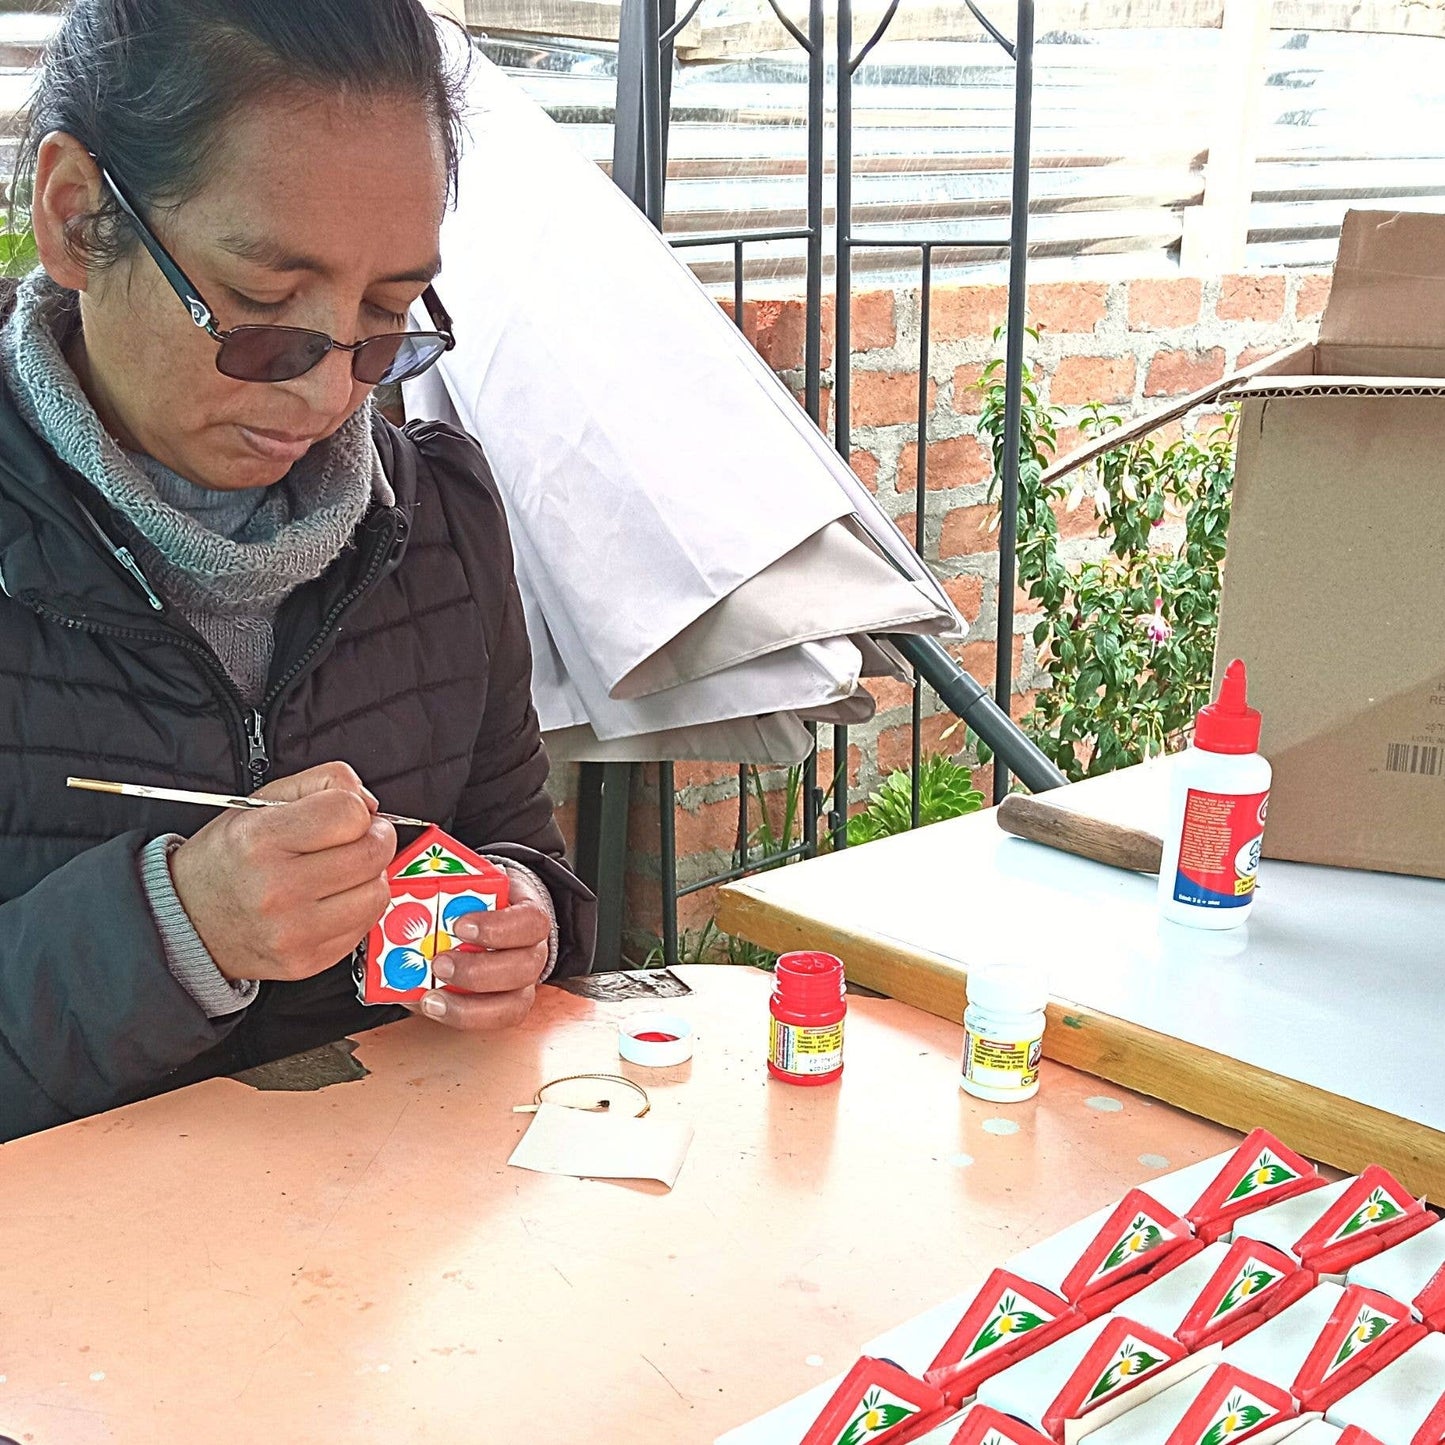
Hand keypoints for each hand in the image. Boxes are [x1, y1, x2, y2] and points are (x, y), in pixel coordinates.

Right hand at [170, 762, 394, 983]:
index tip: (347, 814)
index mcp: (260, 840)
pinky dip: (358, 907)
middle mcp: (276, 889)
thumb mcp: (259, 802)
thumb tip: (369, 802)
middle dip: (375, 838)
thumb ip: (322, 783)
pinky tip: (332, 899)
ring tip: (344, 871)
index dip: (357, 808)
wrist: (187, 921)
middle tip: (358, 838)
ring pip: (377, 892)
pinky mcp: (308, 960)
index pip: (349, 813)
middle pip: (372, 852)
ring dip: (371, 876)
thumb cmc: (227, 859)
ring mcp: (294, 931)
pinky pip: (365, 925)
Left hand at [407, 869, 550, 1030]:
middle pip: (525, 967)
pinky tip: (434, 1007)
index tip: (460, 926)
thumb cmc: (479, 901)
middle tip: (439, 964)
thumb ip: (447, 887)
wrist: (493, 916)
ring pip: (514, 1004)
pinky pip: (494, 1021)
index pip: (530, 921)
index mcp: (529, 914)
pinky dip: (462, 1017)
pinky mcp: (507, 1005)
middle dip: (478, 970)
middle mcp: (533, 951)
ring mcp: (523, 982)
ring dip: (470, 1004)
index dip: (497, 927)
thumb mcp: (470, 883)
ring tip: (432, 996)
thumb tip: (404, 893)